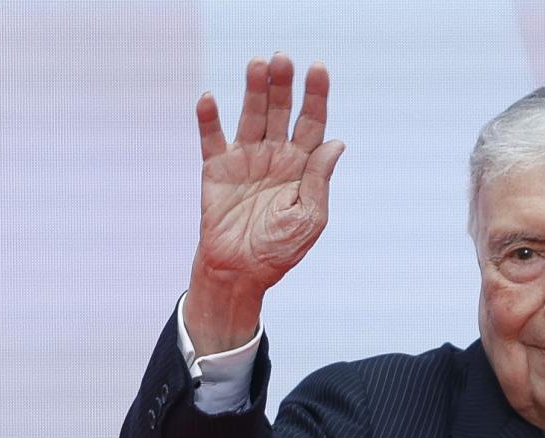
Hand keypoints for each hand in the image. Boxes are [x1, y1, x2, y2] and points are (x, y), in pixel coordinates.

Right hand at [186, 53, 345, 353]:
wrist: (241, 272)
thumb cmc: (280, 249)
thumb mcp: (310, 218)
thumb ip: (320, 180)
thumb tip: (336, 142)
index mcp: (302, 166)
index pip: (312, 122)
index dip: (316, 95)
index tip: (318, 69)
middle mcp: (275, 155)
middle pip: (281, 111)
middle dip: (283, 85)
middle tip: (282, 59)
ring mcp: (245, 159)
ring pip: (250, 115)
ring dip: (253, 89)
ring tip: (257, 64)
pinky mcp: (216, 168)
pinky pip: (211, 138)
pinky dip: (209, 118)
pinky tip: (210, 98)